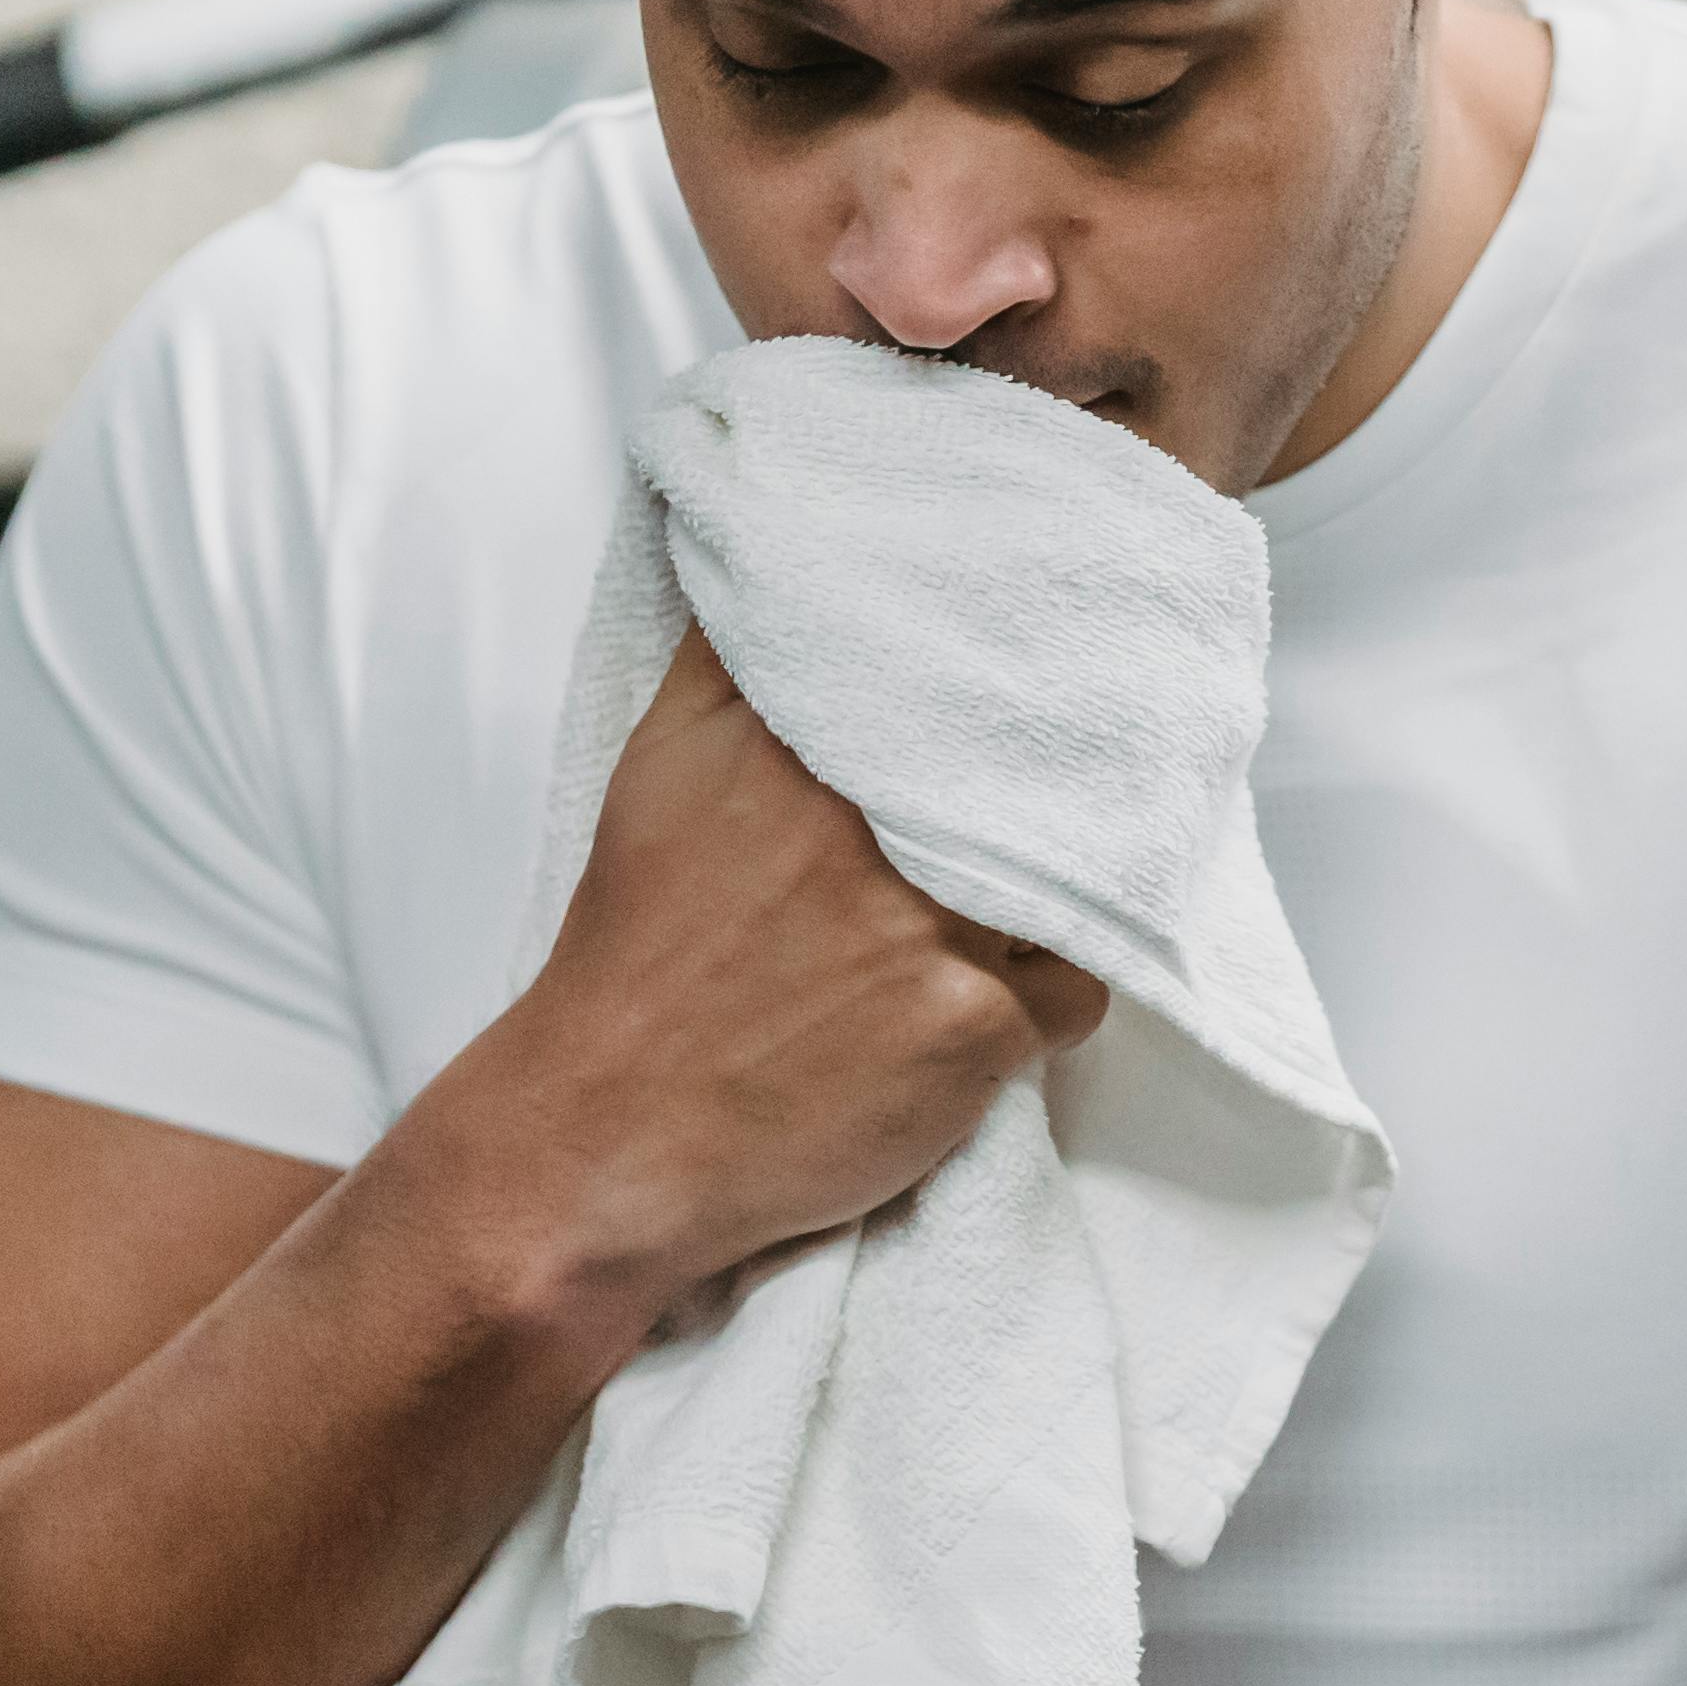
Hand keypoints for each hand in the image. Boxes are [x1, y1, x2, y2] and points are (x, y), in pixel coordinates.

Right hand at [461, 632, 1105, 1324]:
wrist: (611, 1131)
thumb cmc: (643, 948)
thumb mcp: (664, 766)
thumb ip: (737, 656)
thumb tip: (790, 554)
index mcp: (796, 743)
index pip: (961, 668)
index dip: (1020, 678)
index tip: (1049, 670)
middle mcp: (870, 823)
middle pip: (1041, 769)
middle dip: (1054, 791)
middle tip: (1033, 821)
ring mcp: (930, 928)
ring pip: (1074, 882)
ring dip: (1043, 910)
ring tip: (971, 939)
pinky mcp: (972, 1028)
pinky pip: (1075, 992)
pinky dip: (1037, 1010)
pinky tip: (964, 1020)